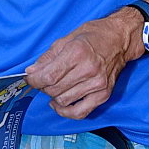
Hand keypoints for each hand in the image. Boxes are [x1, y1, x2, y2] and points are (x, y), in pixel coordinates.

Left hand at [25, 11, 143, 119]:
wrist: (119, 39)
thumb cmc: (94, 35)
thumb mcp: (67, 39)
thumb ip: (48, 57)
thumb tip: (32, 71)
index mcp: (77, 52)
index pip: (48, 76)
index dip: (34, 80)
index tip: (29, 79)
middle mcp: (88, 70)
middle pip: (54, 89)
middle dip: (42, 86)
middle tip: (41, 80)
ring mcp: (97, 84)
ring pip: (64, 101)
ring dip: (53, 97)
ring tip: (53, 87)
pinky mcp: (104, 95)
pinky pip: (80, 112)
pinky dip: (66, 112)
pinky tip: (59, 105)